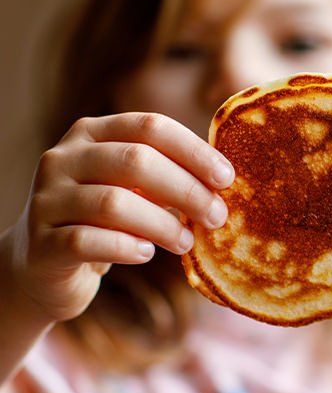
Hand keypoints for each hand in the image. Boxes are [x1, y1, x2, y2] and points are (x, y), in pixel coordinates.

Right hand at [4, 113, 233, 322]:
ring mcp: (47, 199)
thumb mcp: (134, 188)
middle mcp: (63, 158)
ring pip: (114, 204)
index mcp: (91, 133)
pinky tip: (146, 253)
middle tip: (216, 217)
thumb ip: (169, 175)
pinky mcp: (42, 243)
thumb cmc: (106, 220)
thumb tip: (226, 181)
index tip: (227, 179)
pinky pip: (89, 241)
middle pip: (136, 161)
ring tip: (185, 242)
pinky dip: (127, 247)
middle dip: (187, 190)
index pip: (150, 126)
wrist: (44, 266)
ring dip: (162, 225)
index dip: (194, 151)